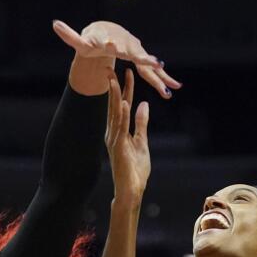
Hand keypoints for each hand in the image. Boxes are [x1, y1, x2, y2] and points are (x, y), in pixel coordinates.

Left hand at [53, 19, 181, 99]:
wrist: (108, 32)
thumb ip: (69, 35)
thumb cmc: (92, 39)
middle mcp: (125, 44)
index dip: (109, 43)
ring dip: (158, 73)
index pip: (108, 42)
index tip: (111, 44)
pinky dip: (163, 79)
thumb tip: (54, 23)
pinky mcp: (141, 59)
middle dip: (142, 58)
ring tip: (169, 83)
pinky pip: (152, 71)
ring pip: (147, 64)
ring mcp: (135, 51)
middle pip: (134, 52)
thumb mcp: (80, 41)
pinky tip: (174, 88)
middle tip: (152, 62)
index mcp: (109, 40)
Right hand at [105, 69, 150, 202]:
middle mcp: (112, 132)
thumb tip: (144, 105)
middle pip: (114, 105)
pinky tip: (123, 102)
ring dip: (115, 96)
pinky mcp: (118, 147)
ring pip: (114, 113)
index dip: (125, 88)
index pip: (121, 104)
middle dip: (114, 86)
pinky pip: (120, 128)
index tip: (127, 72)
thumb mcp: (141, 141)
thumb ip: (141, 123)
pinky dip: (122, 115)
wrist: (131, 189)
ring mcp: (114, 139)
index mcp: (118, 130)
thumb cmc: (135, 169)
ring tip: (115, 79)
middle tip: (113, 67)